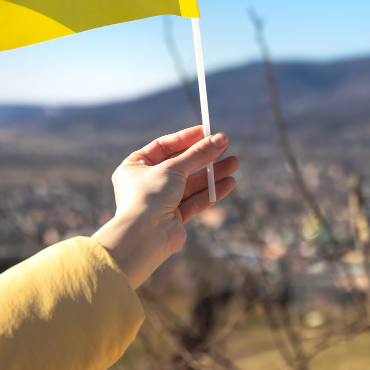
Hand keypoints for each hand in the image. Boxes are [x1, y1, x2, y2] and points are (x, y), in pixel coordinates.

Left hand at [93, 126, 238, 287]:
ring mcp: (161, 200)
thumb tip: (220, 139)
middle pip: (181, 164)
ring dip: (213, 173)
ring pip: (191, 183)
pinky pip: (195, 200)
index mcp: (135, 166)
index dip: (186, 138)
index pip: (164, 146)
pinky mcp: (174, 217)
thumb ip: (198, 154)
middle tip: (226, 146)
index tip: (207, 132)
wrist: (144, 237)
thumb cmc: (149, 197)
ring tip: (235, 163)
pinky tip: (229, 182)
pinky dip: (211, 191)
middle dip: (205, 156)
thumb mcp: (174, 168)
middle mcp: (146, 183)